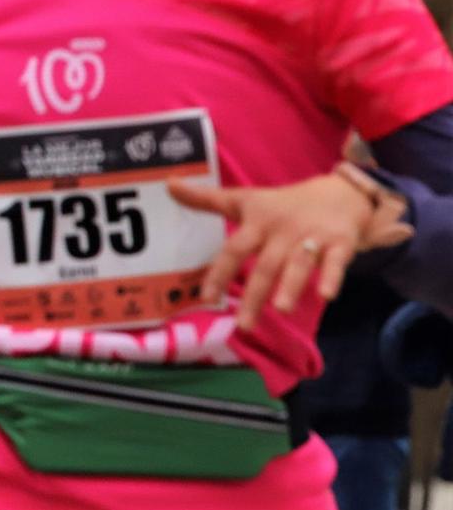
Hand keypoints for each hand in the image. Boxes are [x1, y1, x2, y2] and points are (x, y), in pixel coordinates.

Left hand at [170, 173, 413, 329]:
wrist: (339, 194)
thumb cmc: (281, 204)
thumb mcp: (244, 199)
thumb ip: (206, 199)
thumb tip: (168, 185)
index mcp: (258, 223)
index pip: (234, 249)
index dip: (219, 272)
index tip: (206, 298)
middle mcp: (282, 231)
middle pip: (266, 264)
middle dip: (255, 294)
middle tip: (243, 325)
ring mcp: (312, 237)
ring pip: (299, 264)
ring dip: (290, 286)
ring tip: (281, 310)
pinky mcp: (340, 243)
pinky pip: (336, 262)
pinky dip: (331, 277)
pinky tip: (325, 296)